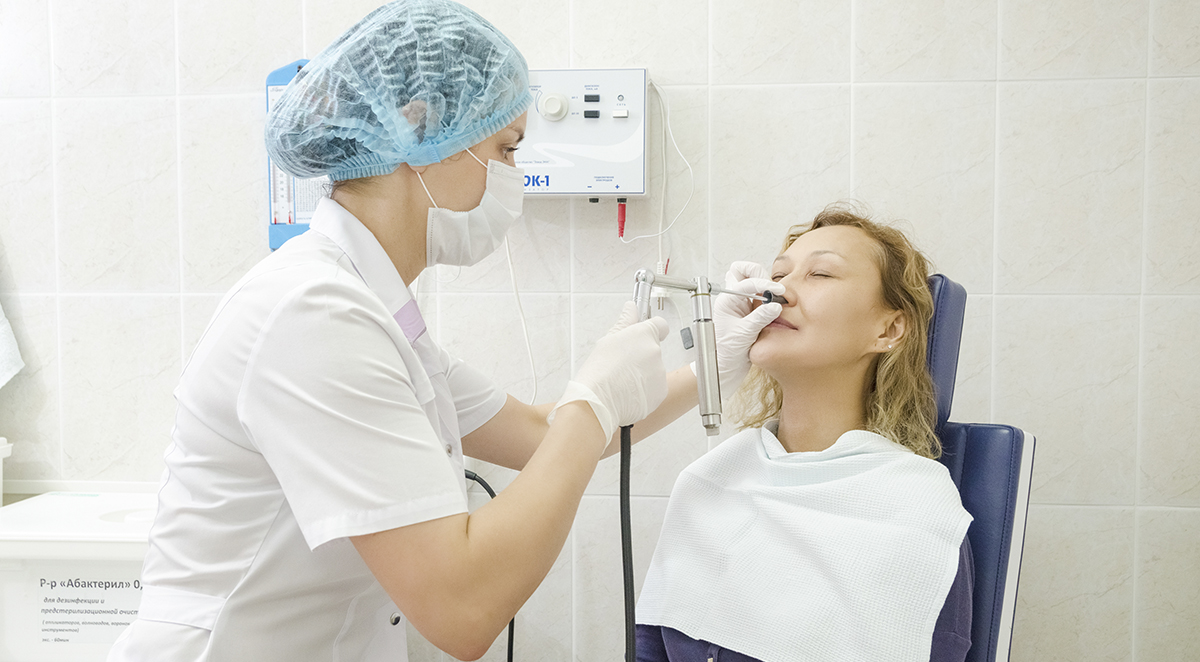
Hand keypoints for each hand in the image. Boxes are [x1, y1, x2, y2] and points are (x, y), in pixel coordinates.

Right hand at [553, 302, 669, 440]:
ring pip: (653, 370)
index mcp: (644, 335)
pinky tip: (628, 393)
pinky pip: (655, 388)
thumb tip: (631, 308)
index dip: (653, 330)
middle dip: (641, 356)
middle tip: (621, 365)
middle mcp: (656, 352)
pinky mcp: (661, 392)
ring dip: (643, 374)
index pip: (661, 325)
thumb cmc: (599, 371)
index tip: (643, 337)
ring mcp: (660, 373)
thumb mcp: (608, 340)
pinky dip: (645, 391)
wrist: (598, 401)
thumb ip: (625, 322)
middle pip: (653, 350)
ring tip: (622, 382)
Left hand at [713, 261, 784, 393]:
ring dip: (765, 286)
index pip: (745, 283)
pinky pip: (761, 297)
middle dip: (759, 274)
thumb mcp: (743, 334)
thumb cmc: (725, 353)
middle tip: (773, 289)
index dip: (763, 284)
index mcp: (726, 301)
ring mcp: (742, 305)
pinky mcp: (751, 313)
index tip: (777, 292)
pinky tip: (776, 308)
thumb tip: (775, 305)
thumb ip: (759, 318)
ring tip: (776, 299)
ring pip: (753, 282)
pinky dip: (770, 298)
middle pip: (743, 272)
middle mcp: (733, 300)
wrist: (724, 368)